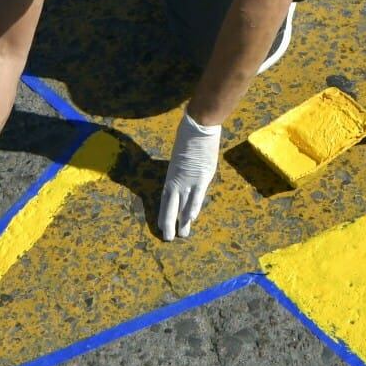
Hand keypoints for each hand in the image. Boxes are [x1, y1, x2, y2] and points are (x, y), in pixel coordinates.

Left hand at [159, 111, 220, 239]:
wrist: (198, 128)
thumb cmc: (188, 138)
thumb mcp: (180, 157)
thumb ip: (181, 171)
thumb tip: (185, 179)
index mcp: (170, 176)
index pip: (165, 199)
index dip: (164, 214)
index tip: (162, 226)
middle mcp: (177, 181)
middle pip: (170, 206)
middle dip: (169, 223)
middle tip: (169, 238)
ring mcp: (189, 180)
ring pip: (183, 205)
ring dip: (183, 221)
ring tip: (183, 234)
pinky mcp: (202, 177)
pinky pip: (196, 197)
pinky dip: (193, 208)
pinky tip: (191, 219)